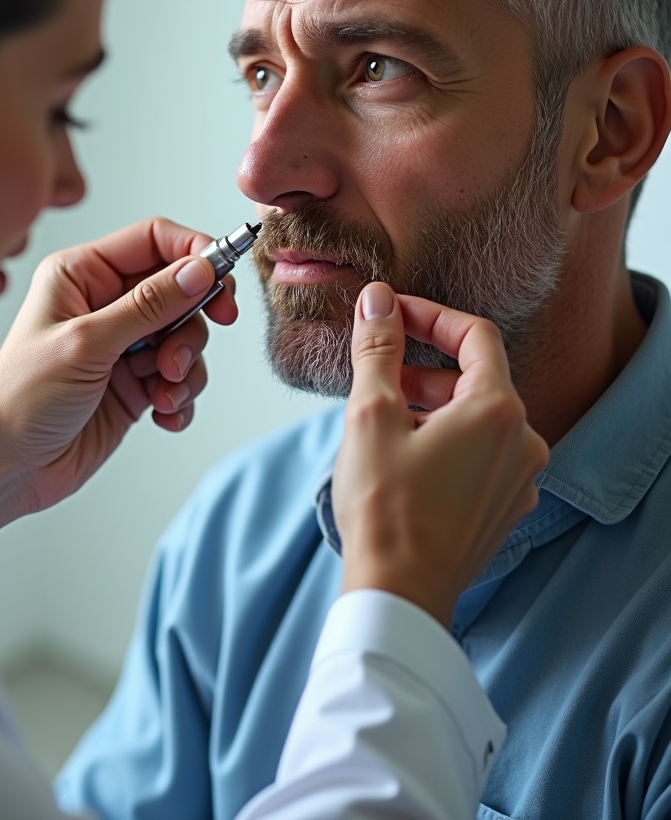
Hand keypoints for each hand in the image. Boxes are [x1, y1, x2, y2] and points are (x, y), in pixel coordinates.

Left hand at [0, 217, 237, 549]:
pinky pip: (181, 378)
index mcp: (83, 273)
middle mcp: (105, 302)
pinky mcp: (135, 383)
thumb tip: (200, 269)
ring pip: (186, 337)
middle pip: (180, 290)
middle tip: (176, 358)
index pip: (155, 240)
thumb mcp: (87, 343)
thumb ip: (149, 305)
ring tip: (161, 391)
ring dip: (185, 367)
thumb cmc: (21, 398)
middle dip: (190, 327)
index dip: (195, 255)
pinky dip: (181, 397)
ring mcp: (122, 344)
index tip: (221, 286)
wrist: (4, 466)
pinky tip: (162, 414)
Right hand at [333, 282, 547, 627]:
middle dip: (423, 365)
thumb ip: (380, 349)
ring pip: (476, 418)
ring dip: (431, 404)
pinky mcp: (504, 508)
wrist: (400, 593)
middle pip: (476, 377)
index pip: (475, 334)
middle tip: (377, 368)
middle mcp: (523, 442)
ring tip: (382, 415)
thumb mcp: (371, 414)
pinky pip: (479, 454)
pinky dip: (444, 439)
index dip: (429, 316)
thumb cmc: (386, 508)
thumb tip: (378, 301)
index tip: (391, 315)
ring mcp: (518, 479)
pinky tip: (403, 455)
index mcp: (497, 411)